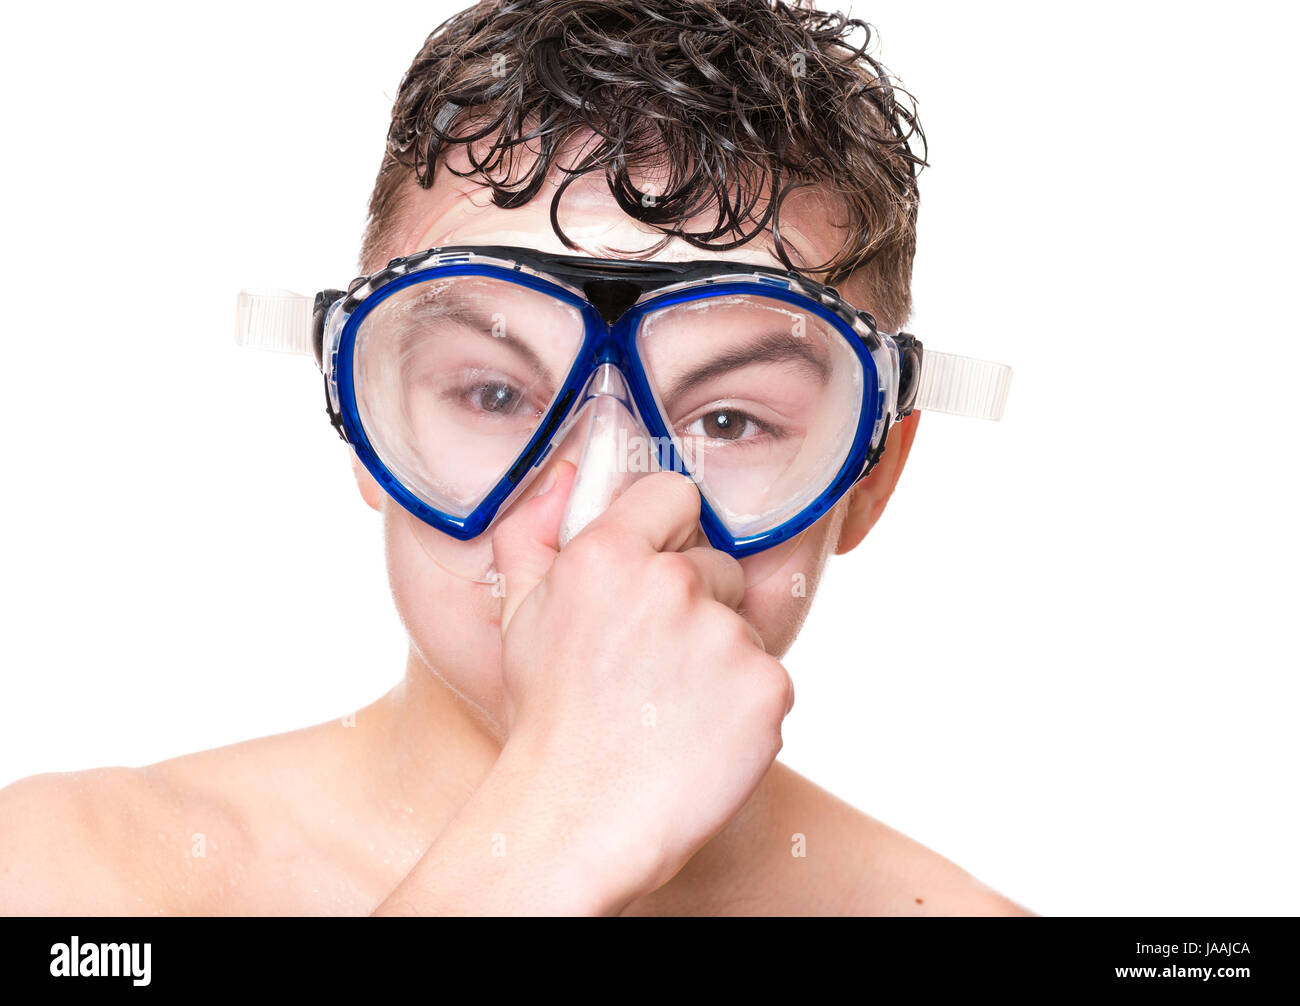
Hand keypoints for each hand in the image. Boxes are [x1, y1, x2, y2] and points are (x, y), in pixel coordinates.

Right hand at [489, 461, 793, 907]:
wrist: (578, 819)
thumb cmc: (547, 721)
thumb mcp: (518, 616)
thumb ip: (534, 534)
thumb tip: (564, 479)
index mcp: (608, 555)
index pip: (674, 494)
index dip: (666, 531)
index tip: (656, 568)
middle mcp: (673, 583)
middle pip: (715, 564)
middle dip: (694, 603)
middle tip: (651, 662)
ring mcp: (726, 636)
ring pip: (741, 626)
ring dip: (718, 657)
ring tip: (669, 707)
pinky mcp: (767, 686)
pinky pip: (767, 676)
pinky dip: (742, 704)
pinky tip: (698, 734)